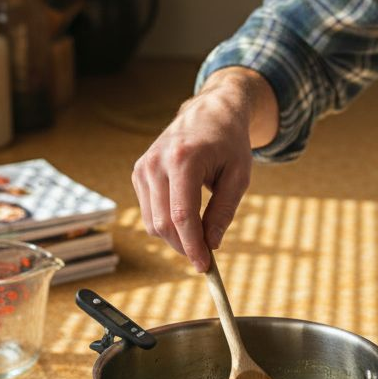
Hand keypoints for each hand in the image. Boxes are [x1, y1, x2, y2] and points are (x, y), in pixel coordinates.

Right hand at [131, 68, 275, 271]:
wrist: (209, 113)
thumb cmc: (229, 143)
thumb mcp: (239, 176)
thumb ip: (223, 212)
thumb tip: (211, 245)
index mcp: (184, 160)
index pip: (182, 215)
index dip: (192, 246)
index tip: (205, 266)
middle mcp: (156, 163)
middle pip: (163, 223)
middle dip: (184, 247)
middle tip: (206, 257)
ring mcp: (143, 167)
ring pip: (153, 223)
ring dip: (175, 238)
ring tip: (200, 234)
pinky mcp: (138, 173)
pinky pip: (149, 212)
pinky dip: (167, 223)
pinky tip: (186, 217)